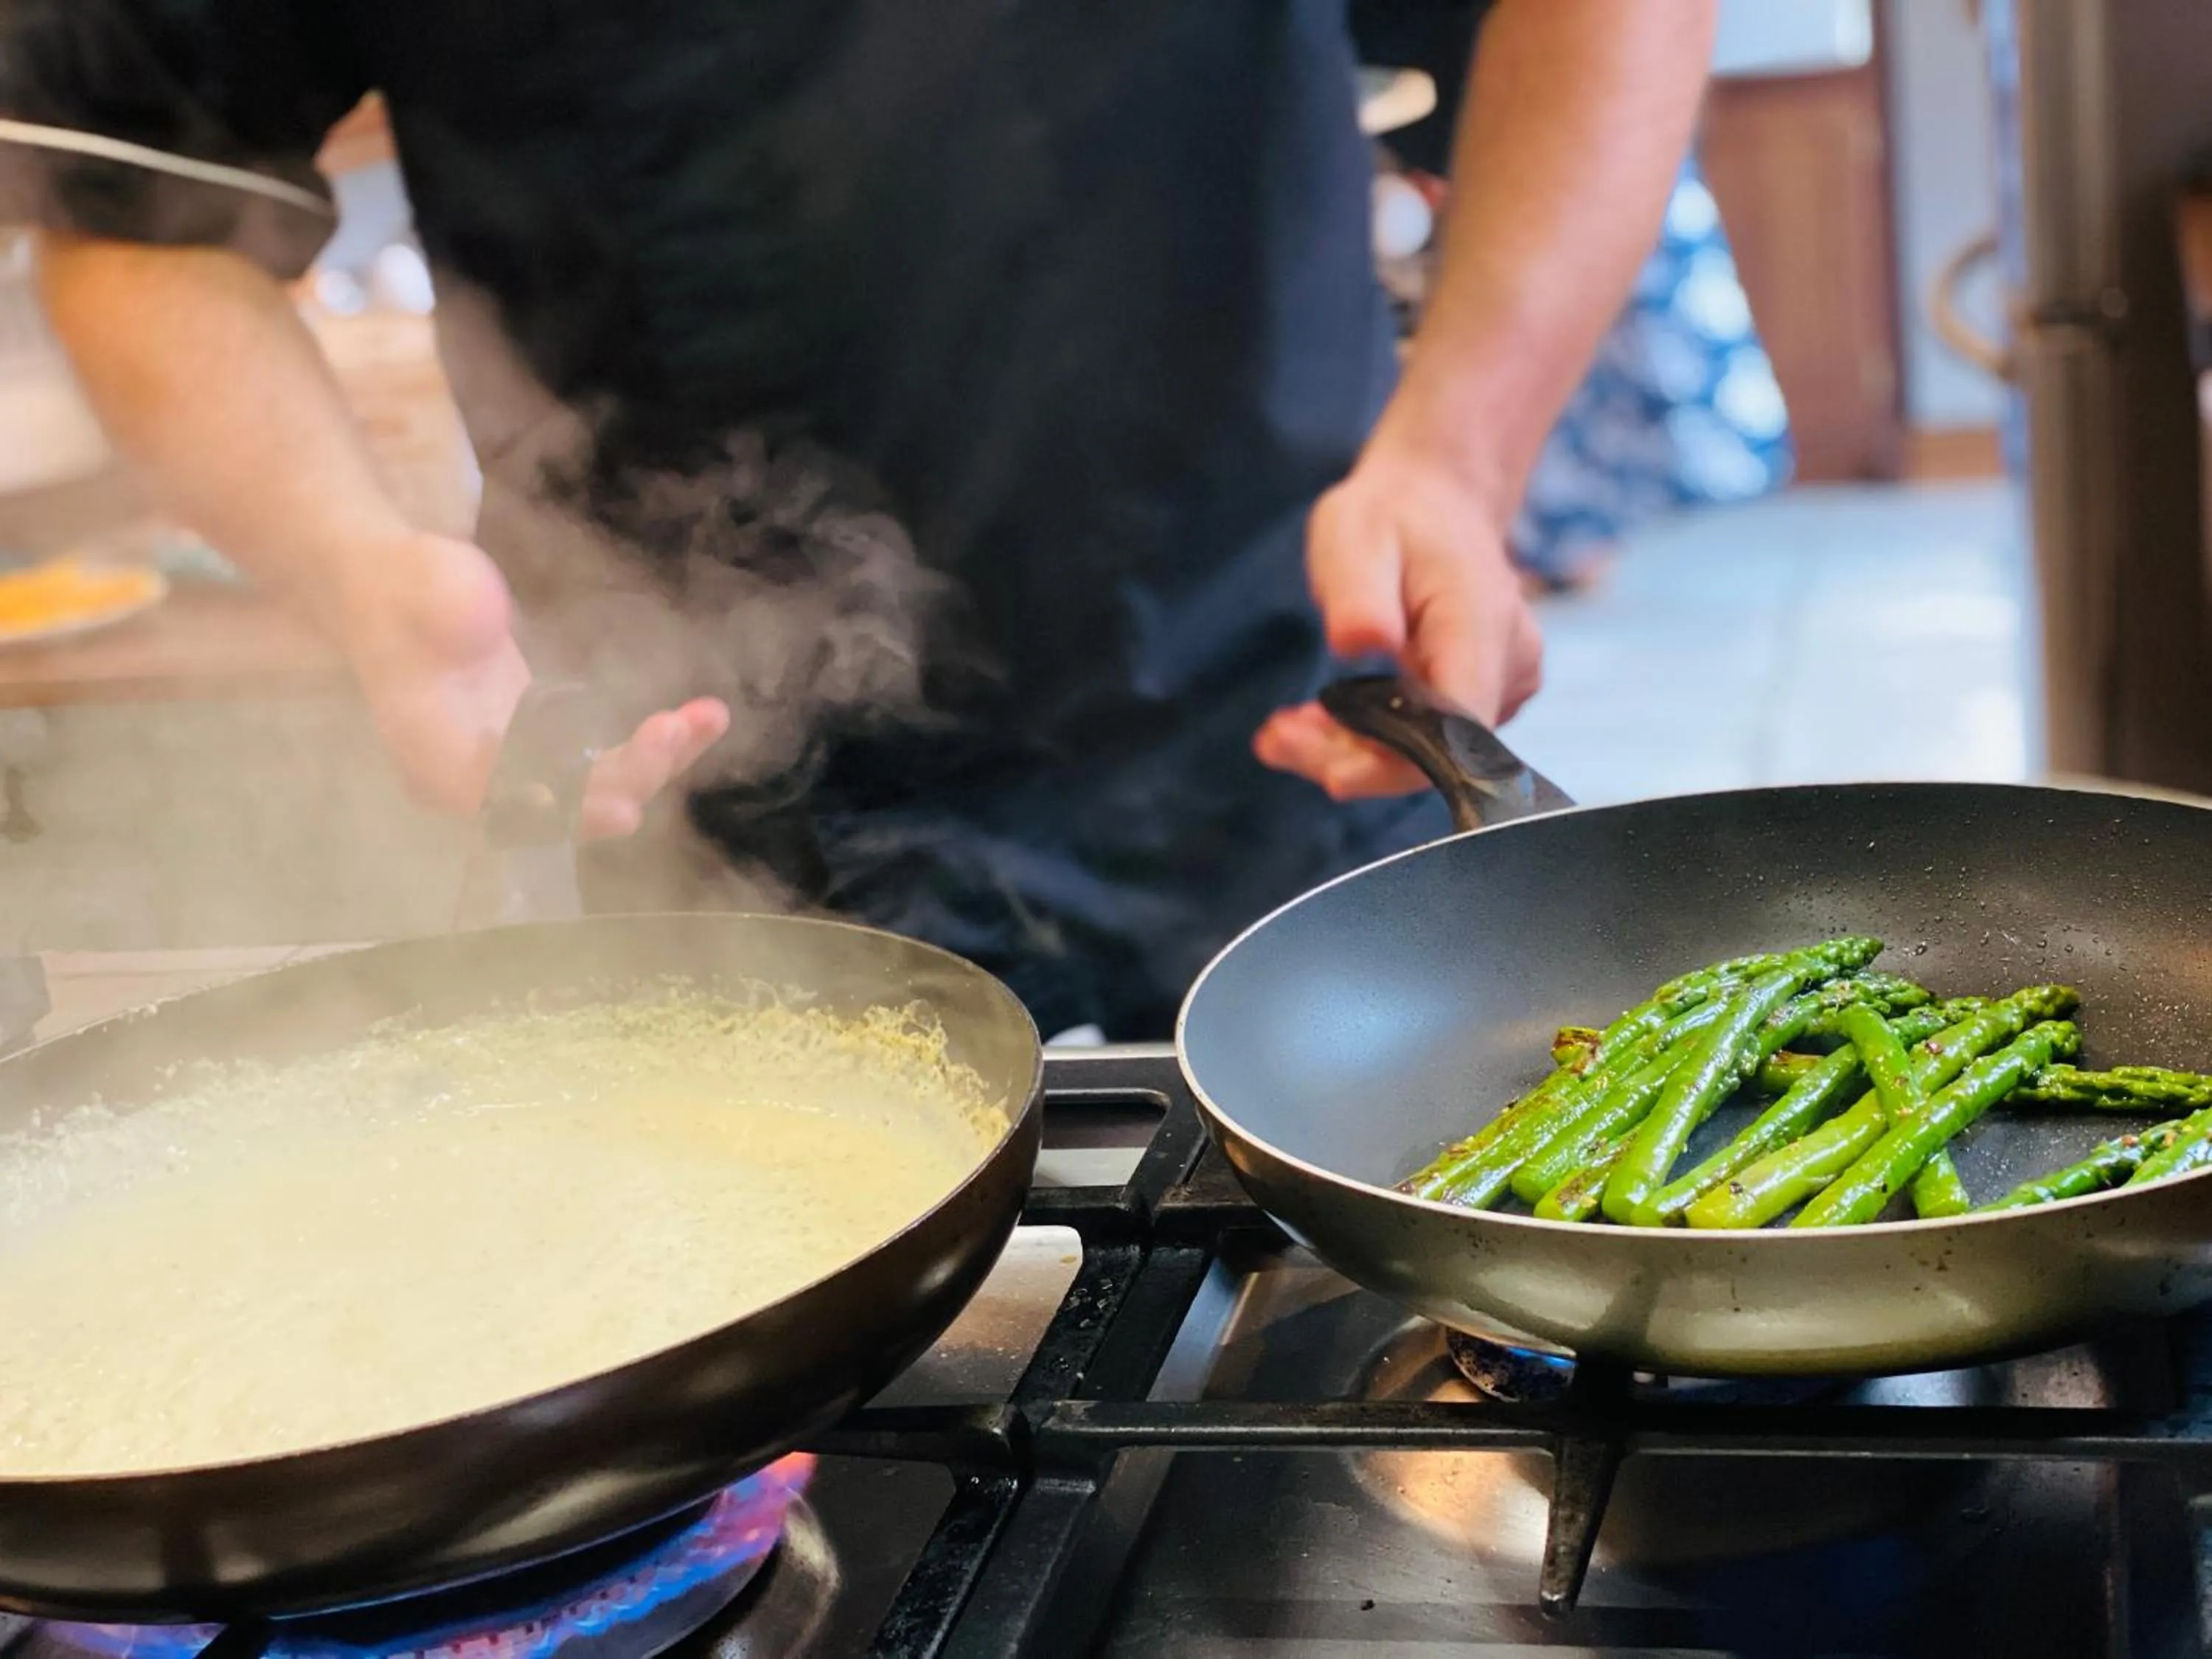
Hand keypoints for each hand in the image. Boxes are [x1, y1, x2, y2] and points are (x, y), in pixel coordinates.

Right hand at [339, 534, 729, 838]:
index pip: (503, 802)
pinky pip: (606, 762)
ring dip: (655, 761)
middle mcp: (476, 781)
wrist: (391, 588)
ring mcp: (513, 769)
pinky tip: (703, 716)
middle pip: (562, 804)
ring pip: (595, 787)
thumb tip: (483, 622)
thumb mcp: (417, 582)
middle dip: (626, 775)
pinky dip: (653, 745)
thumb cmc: (400, 584)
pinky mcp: (543, 750)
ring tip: (709, 717)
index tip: (623, 808)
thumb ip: (448, 606)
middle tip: (675, 730)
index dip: (564, 808)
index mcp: (434, 757)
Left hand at [1255, 432, 1542, 798]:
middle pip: (1438, 751)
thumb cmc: (1391, 518)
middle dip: (1353, 759)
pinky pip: (1426, 739)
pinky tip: (1317, 722)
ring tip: (1282, 732)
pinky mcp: (1482, 699)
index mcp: (1483, 623)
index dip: (1395, 763)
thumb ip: (1360, 594)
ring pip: (1428, 753)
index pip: (1456, 724)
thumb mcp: (1356, 536)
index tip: (1328, 774)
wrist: (1433, 504)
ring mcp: (1503, 686)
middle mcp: (1509, 663)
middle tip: (1274, 741)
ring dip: (1351, 751)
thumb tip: (1361, 643)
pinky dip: (1368, 739)